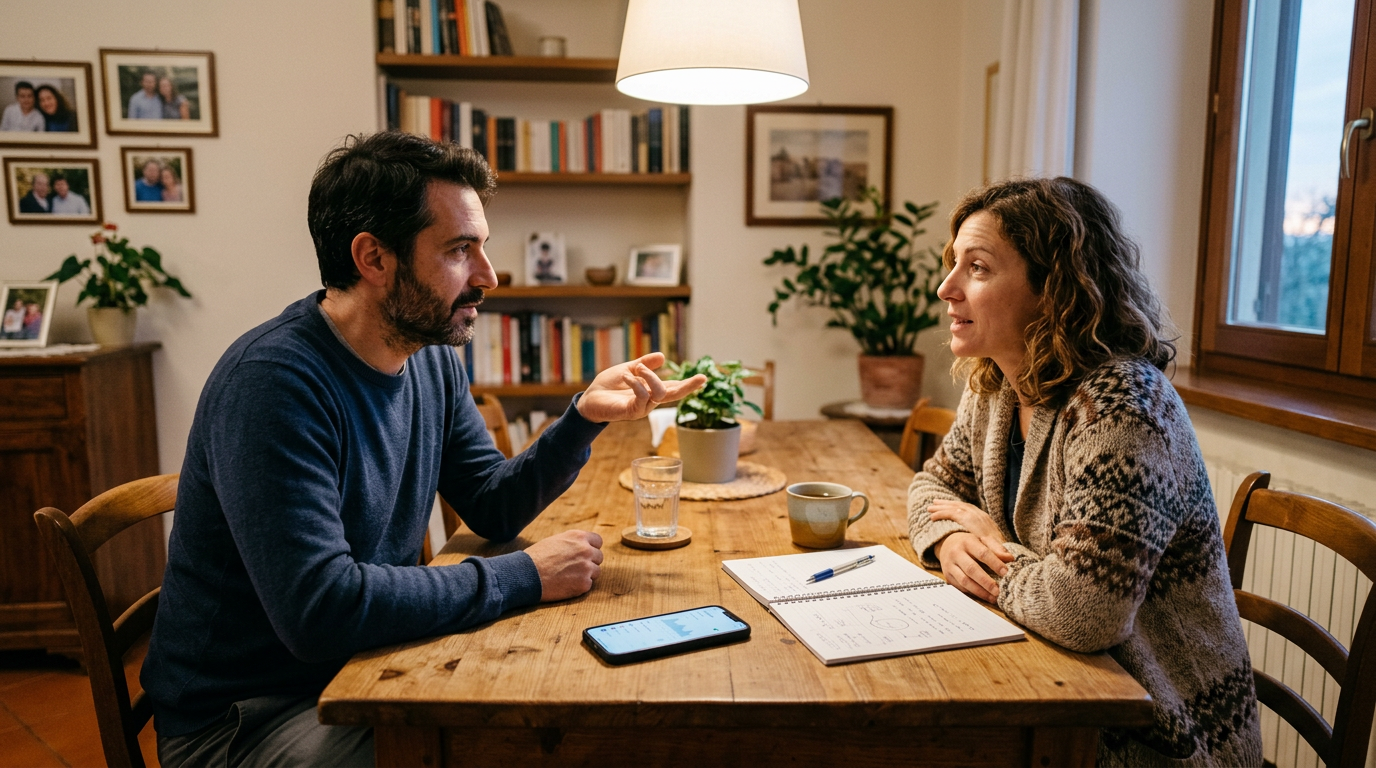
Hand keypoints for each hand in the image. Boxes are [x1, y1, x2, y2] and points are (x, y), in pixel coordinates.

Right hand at [525, 530, 603, 601]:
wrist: (526, 574)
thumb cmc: (537, 557)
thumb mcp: (556, 541)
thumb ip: (572, 543)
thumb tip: (582, 546)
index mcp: (578, 537)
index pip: (598, 541)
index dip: (591, 548)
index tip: (584, 555)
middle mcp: (586, 550)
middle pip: (599, 557)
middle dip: (589, 562)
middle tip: (574, 568)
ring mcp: (586, 567)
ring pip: (596, 572)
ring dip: (586, 575)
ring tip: (568, 577)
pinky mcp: (584, 584)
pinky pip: (588, 585)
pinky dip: (579, 586)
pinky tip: (565, 585)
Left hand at [576, 352, 705, 422]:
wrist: (589, 399)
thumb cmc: (608, 386)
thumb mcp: (628, 369)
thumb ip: (644, 364)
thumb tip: (662, 356)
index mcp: (651, 391)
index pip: (673, 387)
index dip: (688, 384)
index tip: (703, 378)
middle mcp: (650, 401)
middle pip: (674, 394)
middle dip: (688, 387)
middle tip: (701, 378)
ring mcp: (641, 408)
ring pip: (659, 392)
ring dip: (650, 376)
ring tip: (637, 369)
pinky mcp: (631, 412)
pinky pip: (642, 396)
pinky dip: (637, 383)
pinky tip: (627, 376)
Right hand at [929, 500, 1012, 603]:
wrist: (947, 545)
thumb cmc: (970, 544)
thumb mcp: (983, 540)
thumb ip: (997, 548)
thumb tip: (1010, 559)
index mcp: (967, 542)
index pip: (982, 553)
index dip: (995, 563)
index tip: (1006, 573)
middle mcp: (956, 553)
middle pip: (971, 569)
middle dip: (986, 581)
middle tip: (998, 591)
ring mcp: (949, 566)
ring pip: (964, 581)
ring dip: (980, 591)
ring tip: (993, 598)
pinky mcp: (947, 577)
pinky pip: (960, 587)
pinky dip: (973, 593)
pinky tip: (984, 596)